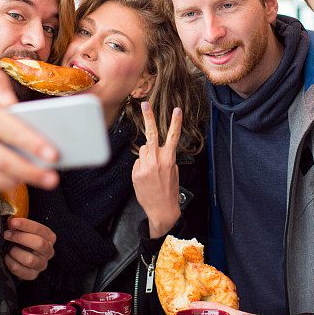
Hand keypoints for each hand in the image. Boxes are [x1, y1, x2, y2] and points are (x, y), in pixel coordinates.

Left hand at [4, 217, 55, 279]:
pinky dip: (10, 263)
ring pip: (30, 259)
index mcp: (49, 237)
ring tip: (7, 248)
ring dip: (15, 252)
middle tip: (6, 234)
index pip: (40, 229)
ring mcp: (42, 264)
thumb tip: (10, 221)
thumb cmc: (24, 241)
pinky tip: (7, 257)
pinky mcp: (33, 275)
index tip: (13, 222)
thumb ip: (19, 226)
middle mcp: (48, 251)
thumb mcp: (24, 231)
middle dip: (20, 237)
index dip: (26, 225)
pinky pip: (20, 270)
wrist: (22, 257)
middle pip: (39, 243)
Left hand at [132, 102, 181, 237]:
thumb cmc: (170, 191)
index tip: (177, 110)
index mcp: (169, 159)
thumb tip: (155, 150)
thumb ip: (165, 157)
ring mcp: (145, 167)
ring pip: (143, 150)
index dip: (175, 122)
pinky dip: (141, 167)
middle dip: (149, 117)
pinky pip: (138, 162)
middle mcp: (156, 160)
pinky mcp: (136, 173)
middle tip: (145, 104)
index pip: (173, 137)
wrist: (162, 210)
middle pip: (151, 134)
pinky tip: (146, 178)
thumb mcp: (173, 172)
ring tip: (152, 171)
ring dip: (147, 155)